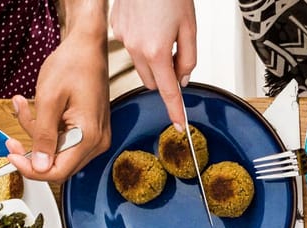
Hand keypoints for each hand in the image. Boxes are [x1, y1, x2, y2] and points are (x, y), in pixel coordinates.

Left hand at [8, 28, 110, 181]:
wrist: (87, 48)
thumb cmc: (72, 66)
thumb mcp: (49, 99)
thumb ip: (44, 136)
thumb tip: (40, 166)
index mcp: (89, 137)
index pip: (58, 171)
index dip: (32, 169)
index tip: (12, 155)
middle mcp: (96, 142)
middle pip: (58, 165)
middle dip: (32, 151)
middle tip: (11, 138)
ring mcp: (94, 137)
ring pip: (58, 152)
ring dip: (36, 134)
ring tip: (22, 106)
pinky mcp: (89, 130)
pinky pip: (63, 140)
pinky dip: (45, 128)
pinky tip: (35, 107)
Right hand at [113, 0, 197, 128]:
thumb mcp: (190, 29)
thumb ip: (188, 59)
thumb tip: (183, 78)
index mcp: (157, 51)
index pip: (168, 91)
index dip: (175, 110)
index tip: (178, 124)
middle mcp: (136, 48)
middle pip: (152, 81)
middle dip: (164, 77)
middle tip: (176, 55)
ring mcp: (123, 38)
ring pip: (141, 65)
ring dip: (153, 60)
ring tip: (163, 34)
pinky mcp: (116, 28)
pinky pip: (131, 47)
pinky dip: (141, 44)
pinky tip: (149, 25)